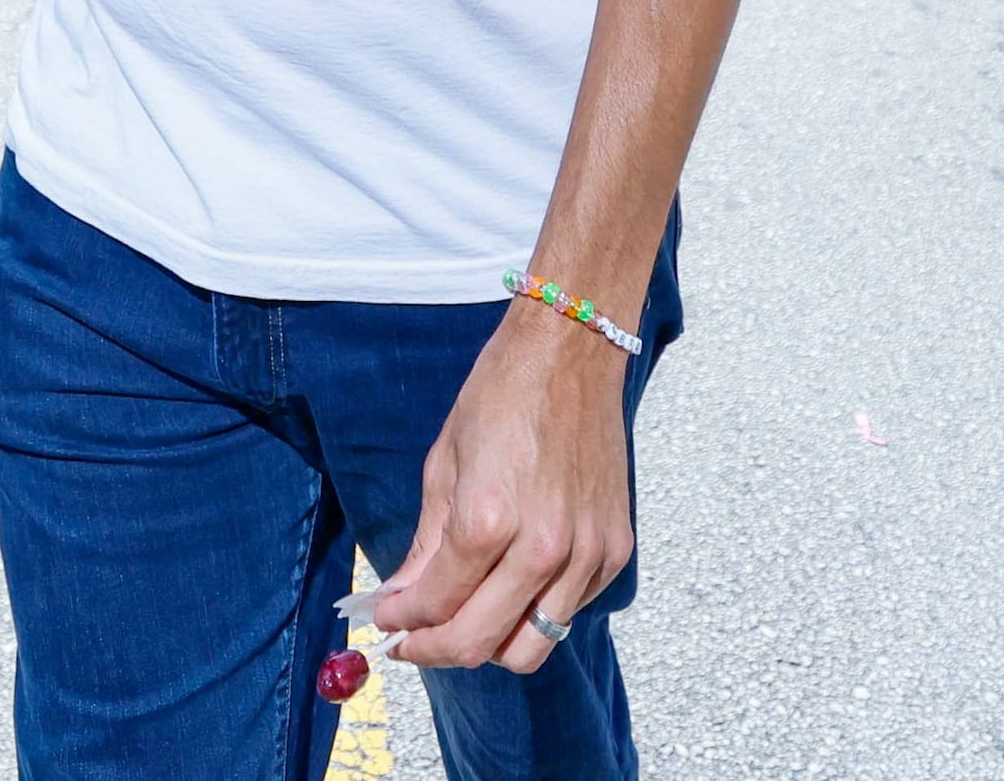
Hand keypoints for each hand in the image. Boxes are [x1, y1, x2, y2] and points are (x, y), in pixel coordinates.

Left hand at [376, 310, 631, 674]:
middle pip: (480, 644)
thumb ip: (425, 545)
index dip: (402, 622)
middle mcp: (541, 548)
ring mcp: (585, 554)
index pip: (436, 607)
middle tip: (414, 638)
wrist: (572, 353)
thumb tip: (402, 598)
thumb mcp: (444, 464)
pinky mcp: (614, 550)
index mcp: (487, 521)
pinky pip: (569, 611)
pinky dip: (535, 611)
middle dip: (435, 649)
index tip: (388, 620)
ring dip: (489, 642)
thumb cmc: (501, 394)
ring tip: (465, 616)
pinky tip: (513, 580)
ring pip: (531, 647)